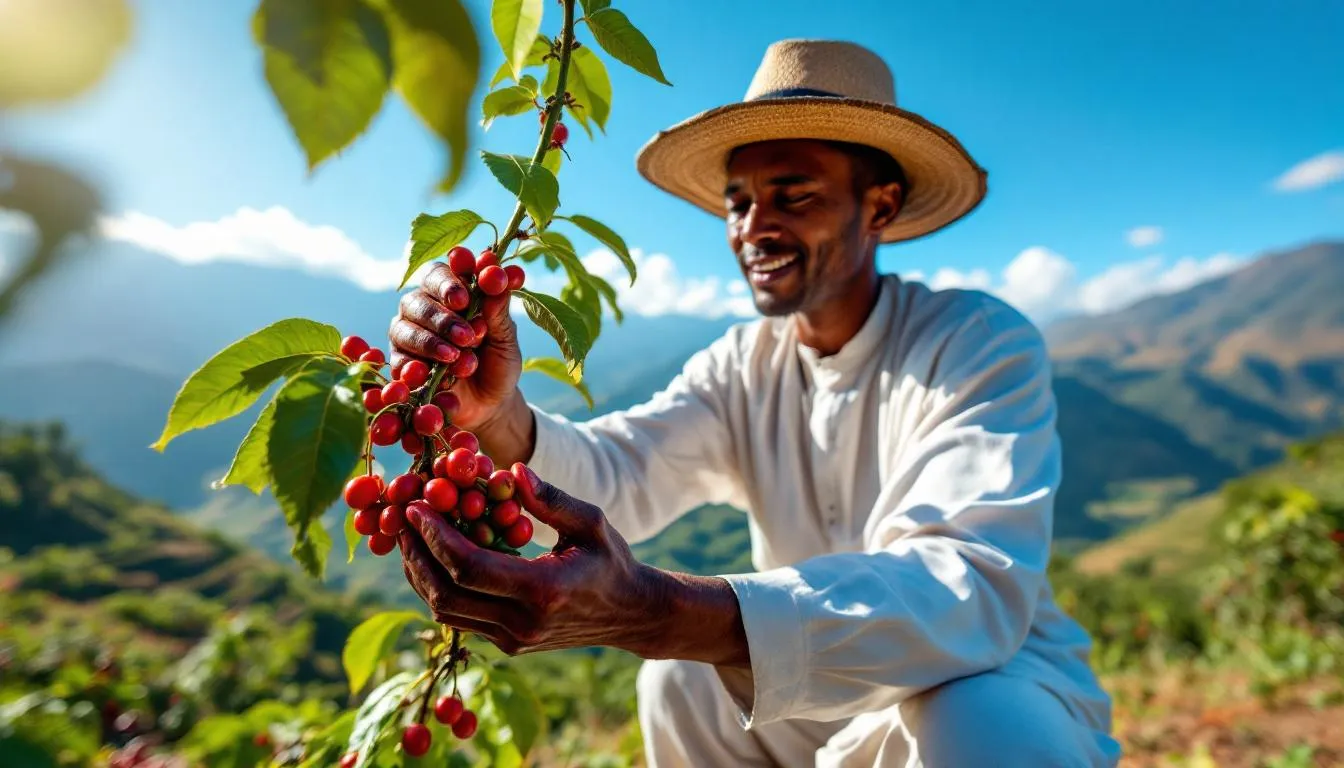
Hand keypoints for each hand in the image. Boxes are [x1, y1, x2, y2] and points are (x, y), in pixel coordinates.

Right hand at [388, 262, 520, 431]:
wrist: (492, 405)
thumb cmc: (498, 362)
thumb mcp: (506, 337)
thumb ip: (499, 308)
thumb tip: (500, 275)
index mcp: (449, 293)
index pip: (440, 273)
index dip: (450, 281)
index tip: (467, 296)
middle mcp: (423, 308)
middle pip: (417, 299)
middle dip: (443, 317)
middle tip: (469, 334)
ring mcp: (407, 335)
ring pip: (404, 328)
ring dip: (433, 342)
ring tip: (459, 357)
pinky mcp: (401, 364)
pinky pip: (399, 361)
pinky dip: (419, 367)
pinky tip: (441, 376)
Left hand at [397, 468, 668, 656]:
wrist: (630, 613)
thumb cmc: (612, 559)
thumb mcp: (590, 521)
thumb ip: (550, 498)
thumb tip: (511, 469)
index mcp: (543, 591)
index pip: (470, 566)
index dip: (435, 536)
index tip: (415, 507)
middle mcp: (522, 623)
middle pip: (446, 593)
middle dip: (416, 555)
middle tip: (401, 520)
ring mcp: (513, 639)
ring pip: (445, 611)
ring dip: (421, 574)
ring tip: (410, 539)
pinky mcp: (507, 645)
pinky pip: (459, 618)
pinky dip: (439, 588)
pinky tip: (432, 559)